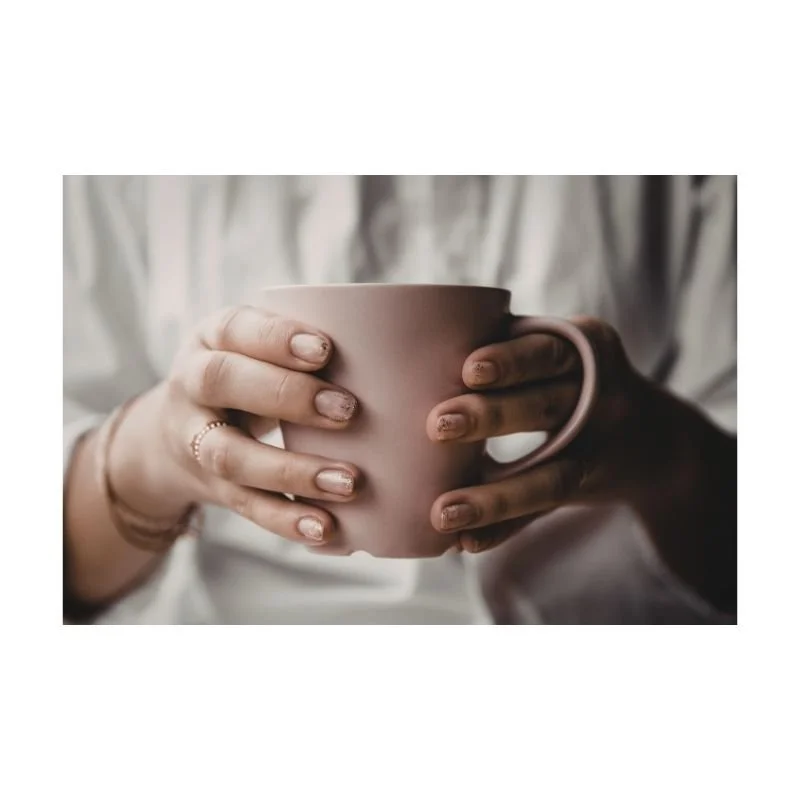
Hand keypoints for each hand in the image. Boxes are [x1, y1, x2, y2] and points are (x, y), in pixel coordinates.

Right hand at [113, 306, 361, 546]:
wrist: (178, 432)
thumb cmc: (250, 376)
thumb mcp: (260, 350)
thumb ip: (306, 351)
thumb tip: (399, 362)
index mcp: (213, 338)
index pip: (236, 328)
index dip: (276, 339)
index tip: (325, 351)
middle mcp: (193, 384)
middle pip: (222, 382)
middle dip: (286, 395)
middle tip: (347, 410)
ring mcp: (194, 438)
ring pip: (230, 455)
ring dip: (292, 471)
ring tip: (348, 482)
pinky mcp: (210, 485)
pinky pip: (244, 505)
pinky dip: (285, 518)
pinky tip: (324, 527)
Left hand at [426, 316, 671, 553]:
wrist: (655, 439)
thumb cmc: (576, 380)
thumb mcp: (560, 352)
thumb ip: (509, 352)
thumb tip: (405, 360)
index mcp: (586, 351)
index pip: (548, 352)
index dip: (512, 361)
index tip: (469, 369)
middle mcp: (599, 398)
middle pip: (546, 407)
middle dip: (492, 416)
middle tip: (436, 425)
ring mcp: (597, 449)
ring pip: (549, 474)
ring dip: (494, 497)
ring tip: (443, 512)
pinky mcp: (584, 488)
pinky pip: (543, 512)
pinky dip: (503, 528)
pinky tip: (466, 542)